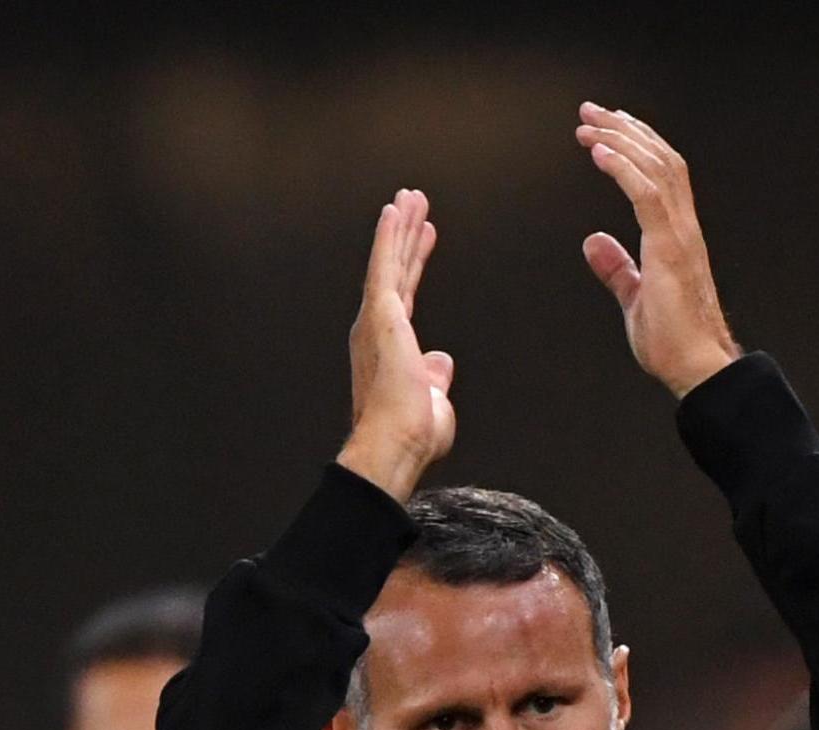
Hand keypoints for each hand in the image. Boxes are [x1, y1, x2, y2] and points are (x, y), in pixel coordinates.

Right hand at [336, 189, 455, 501]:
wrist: (397, 442)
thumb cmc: (414, 435)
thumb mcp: (434, 402)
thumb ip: (435, 378)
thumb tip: (441, 361)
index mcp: (391, 350)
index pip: (406, 296)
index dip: (415, 264)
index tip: (425, 238)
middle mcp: (377, 330)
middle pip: (396, 271)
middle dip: (406, 236)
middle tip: (415, 204)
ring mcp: (377, 320)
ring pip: (391, 261)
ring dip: (400, 227)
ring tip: (411, 196)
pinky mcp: (381, 313)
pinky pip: (384, 265)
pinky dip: (388, 236)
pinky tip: (394, 209)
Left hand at [576, 104, 739, 398]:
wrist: (697, 367)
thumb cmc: (674, 342)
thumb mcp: (636, 298)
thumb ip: (617, 268)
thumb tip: (593, 242)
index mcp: (678, 236)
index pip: (662, 174)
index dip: (635, 145)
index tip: (606, 129)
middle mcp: (684, 227)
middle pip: (659, 159)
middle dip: (624, 130)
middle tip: (591, 112)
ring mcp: (680, 236)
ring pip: (656, 168)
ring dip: (620, 141)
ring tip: (590, 126)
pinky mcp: (670, 249)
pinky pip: (646, 195)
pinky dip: (623, 169)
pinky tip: (601, 154)